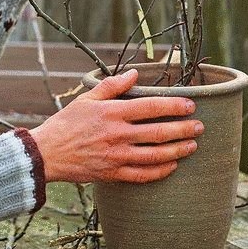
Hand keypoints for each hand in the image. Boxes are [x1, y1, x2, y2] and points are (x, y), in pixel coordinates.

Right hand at [29, 68, 203, 183]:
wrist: (48, 153)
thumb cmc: (67, 122)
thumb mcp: (87, 98)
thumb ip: (112, 85)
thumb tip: (134, 73)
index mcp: (112, 112)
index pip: (150, 107)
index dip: (173, 105)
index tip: (190, 104)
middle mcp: (118, 134)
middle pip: (158, 132)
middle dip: (183, 129)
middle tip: (200, 126)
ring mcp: (117, 156)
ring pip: (156, 155)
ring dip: (178, 150)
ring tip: (193, 146)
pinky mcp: (113, 174)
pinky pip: (143, 175)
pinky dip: (161, 171)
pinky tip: (172, 166)